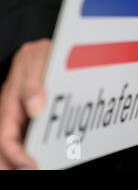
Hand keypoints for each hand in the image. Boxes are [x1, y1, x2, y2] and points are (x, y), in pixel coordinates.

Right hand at [0, 39, 49, 169]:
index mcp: (9, 98)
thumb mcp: (36, 61)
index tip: (30, 165)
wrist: (54, 44)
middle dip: (13, 162)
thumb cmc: (43, 50)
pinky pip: (37, 130)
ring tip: (34, 167)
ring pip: (22, 139)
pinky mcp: (42, 107)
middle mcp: (17, 107)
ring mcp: (29, 108)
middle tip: (30, 171)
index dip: (15, 154)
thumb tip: (34, 109)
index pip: (5, 135)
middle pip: (9, 142)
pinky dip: (39, 144)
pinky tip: (49, 152)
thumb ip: (34, 84)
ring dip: (24, 156)